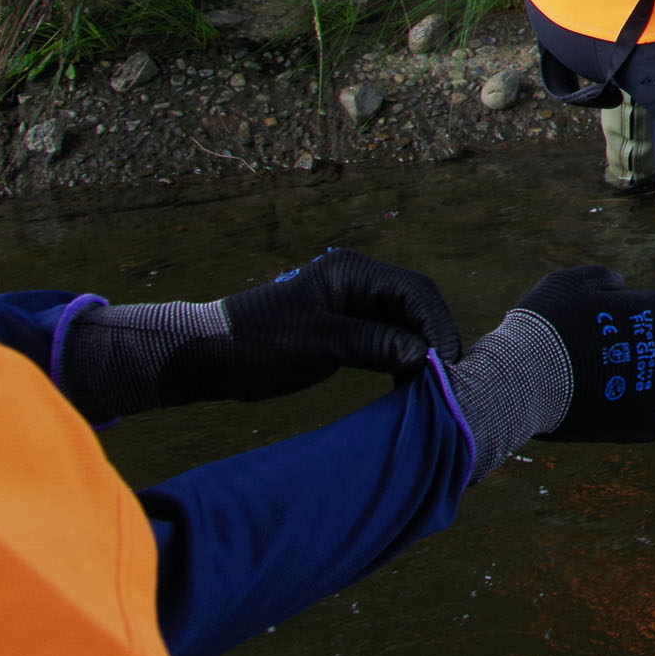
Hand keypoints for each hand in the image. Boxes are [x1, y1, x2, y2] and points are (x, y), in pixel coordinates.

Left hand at [56, 249, 460, 420]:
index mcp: (352, 272)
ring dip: (420, 349)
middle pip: (415, 304)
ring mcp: (353, 303)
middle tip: (446, 378)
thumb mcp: (316, 344)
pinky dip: (402, 356)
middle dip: (434, 337)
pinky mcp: (347, 326)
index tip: (446, 363)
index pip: (414, 291)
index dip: (436, 325)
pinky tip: (408, 380)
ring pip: (405, 321)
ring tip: (431, 382)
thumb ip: (373, 344)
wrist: (209, 356)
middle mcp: (358, 281)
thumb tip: (424, 355)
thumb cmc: (255, 344)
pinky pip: (388, 336)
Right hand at [454, 266, 654, 456]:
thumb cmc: (543, 323)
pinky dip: (641, 422)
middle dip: (649, 349)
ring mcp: (647, 389)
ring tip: (620, 389)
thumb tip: (621, 284)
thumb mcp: (567, 282)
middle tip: (616, 356)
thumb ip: (601, 278)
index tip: (614, 323)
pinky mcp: (633, 424)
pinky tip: (619, 415)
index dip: (635, 314)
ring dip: (650, 386)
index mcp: (644, 310)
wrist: (522, 374)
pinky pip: (654, 426)